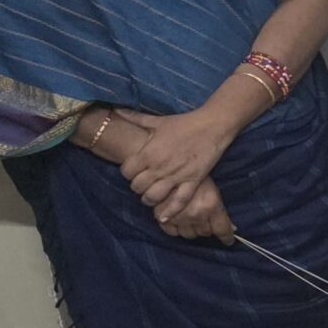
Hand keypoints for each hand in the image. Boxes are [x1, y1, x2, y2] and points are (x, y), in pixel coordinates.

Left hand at [116, 107, 232, 218]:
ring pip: (154, 197)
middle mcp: (159, 167)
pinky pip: (179, 201)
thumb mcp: (157, 121)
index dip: (127, 173)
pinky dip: (170, 212)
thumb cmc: (183, 123)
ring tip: (151, 197)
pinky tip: (164, 218)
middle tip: (143, 184)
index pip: (127, 172)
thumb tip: (116, 109)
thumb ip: (135, 118)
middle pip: (137, 187)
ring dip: (149, 200)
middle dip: (137, 187)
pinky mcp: (192, 181)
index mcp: (148, 153)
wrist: (211, 126)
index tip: (133, 171)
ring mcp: (176, 176)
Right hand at [160, 178, 235, 242]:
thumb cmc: (194, 175)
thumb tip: (232, 228)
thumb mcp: (212, 190)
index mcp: (211, 206)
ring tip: (190, 217)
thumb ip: (220, 211)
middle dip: (206, 227)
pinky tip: (177, 219)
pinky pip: (173, 233)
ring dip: (191, 229)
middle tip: (204, 218)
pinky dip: (176, 229)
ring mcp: (179, 217)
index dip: (227, 237)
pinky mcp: (163, 218)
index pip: (222, 230)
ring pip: (189, 235)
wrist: (169, 165)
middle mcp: (196, 214)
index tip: (228, 241)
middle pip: (205, 233)